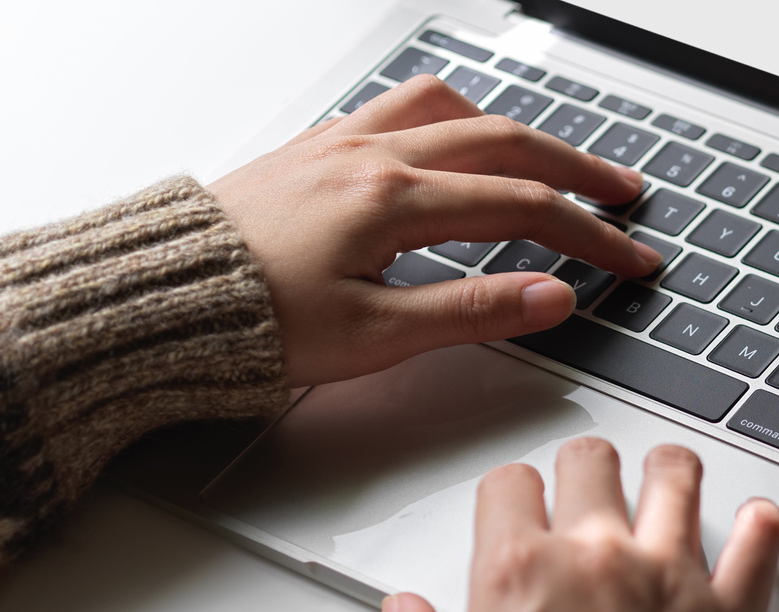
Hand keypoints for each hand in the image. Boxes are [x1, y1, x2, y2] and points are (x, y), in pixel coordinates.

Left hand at [207, 75, 662, 386]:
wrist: (148, 303)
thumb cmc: (243, 325)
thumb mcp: (375, 337)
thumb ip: (474, 310)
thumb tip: (552, 297)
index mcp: (392, 200)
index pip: (523, 208)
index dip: (591, 236)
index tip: (630, 260)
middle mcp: (369, 157)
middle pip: (503, 144)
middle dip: (574, 171)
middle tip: (622, 195)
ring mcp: (336, 146)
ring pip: (447, 108)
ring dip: (509, 130)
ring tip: (544, 159)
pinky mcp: (308, 153)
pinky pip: (393, 109)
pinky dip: (445, 119)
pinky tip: (449, 144)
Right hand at [380, 439, 778, 611]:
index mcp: (516, 574)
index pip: (509, 484)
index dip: (513, 497)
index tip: (521, 511)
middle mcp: (595, 560)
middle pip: (592, 462)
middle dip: (585, 471)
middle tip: (590, 489)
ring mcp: (670, 582)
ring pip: (677, 475)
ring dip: (669, 472)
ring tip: (667, 478)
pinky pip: (759, 541)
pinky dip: (759, 526)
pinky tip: (753, 522)